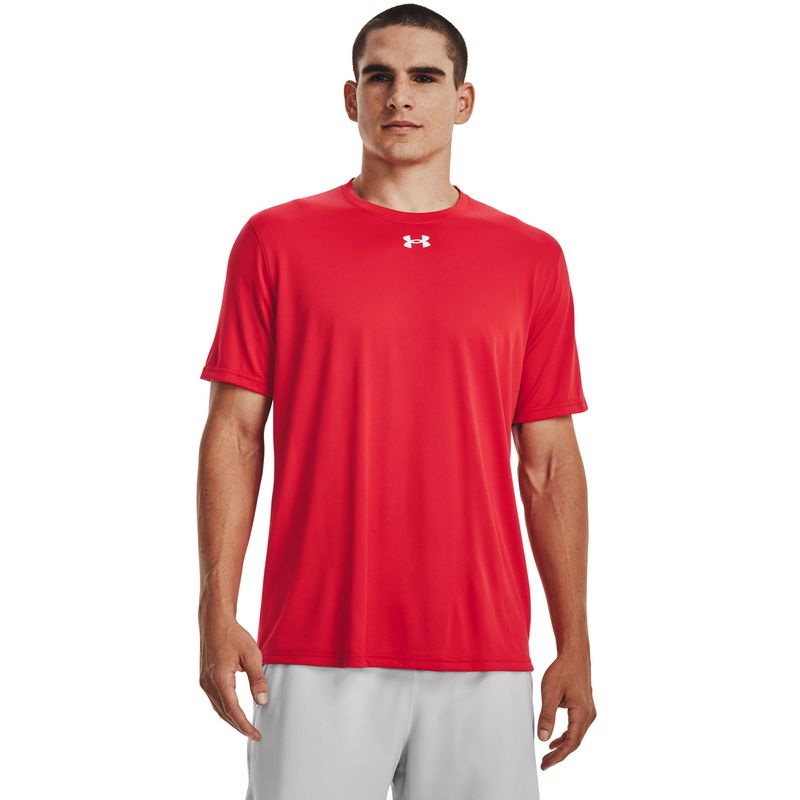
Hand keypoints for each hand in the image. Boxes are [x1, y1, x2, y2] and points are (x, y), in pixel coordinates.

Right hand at [199, 611, 268, 740]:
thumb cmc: (233, 635)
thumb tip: (262, 701)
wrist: (214, 621)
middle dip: (238, 726)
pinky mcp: (204, 678)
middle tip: (254, 734)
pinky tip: (234, 711)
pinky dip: (225, 709)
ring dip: (231, 719)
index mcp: (220, 679)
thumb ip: (257, 679)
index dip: (244, 725)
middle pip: (224, 713)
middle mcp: (208, 684)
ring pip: (218, 708)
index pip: (233, 710)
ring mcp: (204, 682)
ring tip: (246, 727)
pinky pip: (214, 700)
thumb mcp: (251, 655)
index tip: (256, 734)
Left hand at [536, 651, 595, 769]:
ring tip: (548, 755)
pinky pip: (576, 727)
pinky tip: (555, 740)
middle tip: (544, 763)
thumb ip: (547, 716)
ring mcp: (589, 711)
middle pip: (575, 742)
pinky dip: (566, 736)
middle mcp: (589, 715)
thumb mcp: (550, 693)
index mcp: (582, 713)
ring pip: (576, 736)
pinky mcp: (585, 708)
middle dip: (559, 754)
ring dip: (563, 746)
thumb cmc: (562, 670)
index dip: (558, 756)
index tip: (546, 764)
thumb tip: (543, 738)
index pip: (571, 743)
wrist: (574, 655)